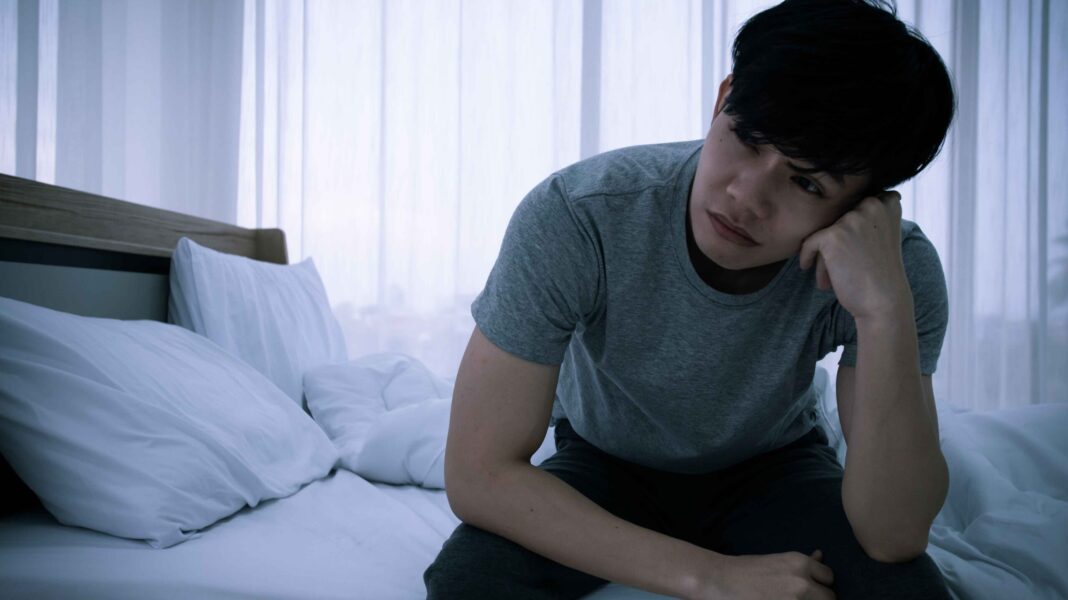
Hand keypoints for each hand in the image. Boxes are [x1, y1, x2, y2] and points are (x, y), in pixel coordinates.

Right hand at [689, 549, 835, 599]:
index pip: (829, 578)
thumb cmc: (745, 570)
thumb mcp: (776, 561)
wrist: (718, 581)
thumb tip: (820, 556)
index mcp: (799, 563)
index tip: (809, 590)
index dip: (820, 585)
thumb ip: (802, 563)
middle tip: (798, 598)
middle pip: (830, 598)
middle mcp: (801, 582)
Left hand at [798, 191, 911, 322]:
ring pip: (824, 233)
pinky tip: (808, 268)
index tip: (853, 247)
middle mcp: (871, 205)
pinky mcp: (833, 236)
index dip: (849, 227)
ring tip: (832, 276)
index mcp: (886, 203)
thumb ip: (868, 217)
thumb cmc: (880, 273)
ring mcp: (851, 219)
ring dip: (824, 255)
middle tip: (844, 266)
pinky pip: (809, 243)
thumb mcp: (882, 235)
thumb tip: (841, 202)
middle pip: (837, 219)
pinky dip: (807, 256)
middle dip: (836, 242)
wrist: (883, 301)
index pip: (854, 204)